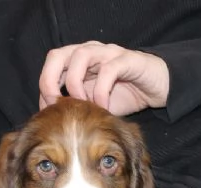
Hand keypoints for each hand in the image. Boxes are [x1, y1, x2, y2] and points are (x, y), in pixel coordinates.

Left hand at [39, 41, 169, 115]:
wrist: (156, 88)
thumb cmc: (123, 94)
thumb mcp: (94, 103)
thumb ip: (75, 106)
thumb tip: (52, 121)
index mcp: (77, 60)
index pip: (50, 67)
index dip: (44, 90)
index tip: (49, 114)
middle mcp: (89, 52)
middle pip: (58, 55)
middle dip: (50, 81)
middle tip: (56, 105)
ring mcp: (108, 53)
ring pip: (80, 56)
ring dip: (75, 84)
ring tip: (83, 106)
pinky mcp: (127, 59)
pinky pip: (108, 70)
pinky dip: (101, 91)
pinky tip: (103, 108)